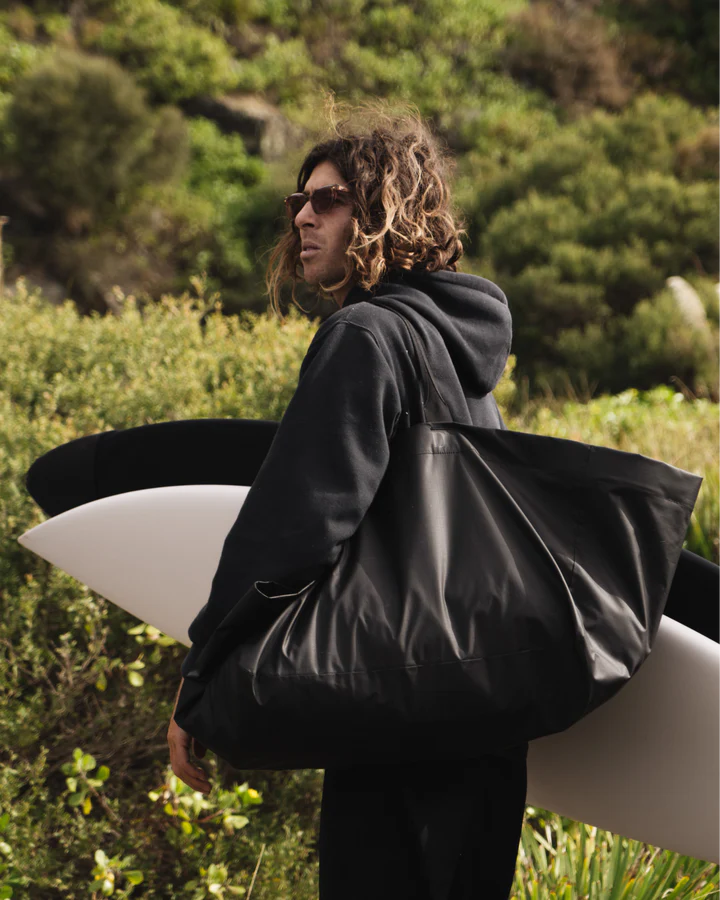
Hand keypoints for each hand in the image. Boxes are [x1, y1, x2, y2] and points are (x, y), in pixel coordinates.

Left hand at [168, 677, 211, 794]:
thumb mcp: (200, 726)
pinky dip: (191, 770)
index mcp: (177, 739)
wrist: (196, 684)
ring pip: (179, 767)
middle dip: (193, 782)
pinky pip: (182, 759)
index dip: (192, 778)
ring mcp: (174, 737)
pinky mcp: (177, 734)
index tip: (206, 784)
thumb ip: (199, 741)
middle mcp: (173, 739)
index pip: (181, 765)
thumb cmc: (200, 703)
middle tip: (208, 789)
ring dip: (193, 779)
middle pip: (179, 769)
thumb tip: (200, 756)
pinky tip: (202, 774)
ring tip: (207, 786)